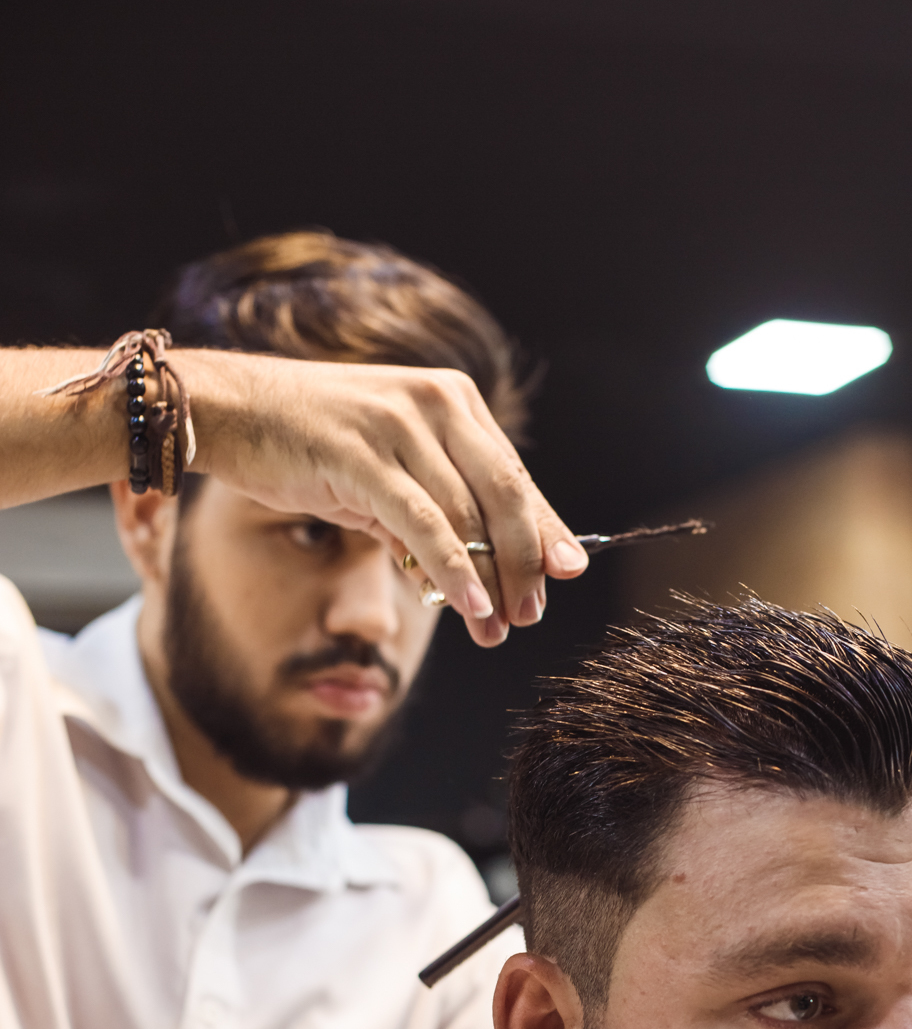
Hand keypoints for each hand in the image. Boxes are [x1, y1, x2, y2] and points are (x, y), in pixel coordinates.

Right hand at [181, 353, 588, 647]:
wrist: (229, 410)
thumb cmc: (308, 443)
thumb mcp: (388, 472)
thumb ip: (437, 509)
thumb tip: (485, 573)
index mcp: (452, 400)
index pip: (514, 475)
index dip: (543, 530)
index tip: (564, 574)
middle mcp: (435, 403)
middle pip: (505, 494)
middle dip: (524, 562)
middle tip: (530, 613)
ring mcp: (399, 425)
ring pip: (467, 515)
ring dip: (489, 581)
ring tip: (497, 628)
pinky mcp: (362, 455)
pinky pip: (423, 523)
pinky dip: (454, 569)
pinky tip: (471, 605)